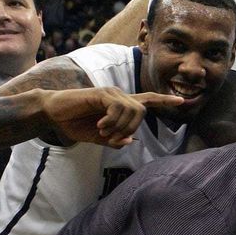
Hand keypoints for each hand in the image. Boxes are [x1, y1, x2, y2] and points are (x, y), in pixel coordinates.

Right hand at [42, 87, 182, 147]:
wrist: (53, 114)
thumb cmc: (75, 124)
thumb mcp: (98, 138)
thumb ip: (114, 140)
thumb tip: (130, 140)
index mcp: (121, 106)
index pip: (148, 100)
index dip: (165, 101)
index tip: (182, 101)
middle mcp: (119, 96)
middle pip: (143, 111)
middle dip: (132, 128)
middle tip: (111, 137)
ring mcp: (111, 93)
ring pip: (132, 110)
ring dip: (119, 126)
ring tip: (102, 131)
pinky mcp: (101, 94)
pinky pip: (117, 107)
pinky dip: (111, 121)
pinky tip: (100, 125)